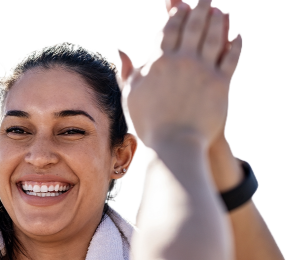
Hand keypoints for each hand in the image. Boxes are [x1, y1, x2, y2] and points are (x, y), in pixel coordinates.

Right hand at [118, 0, 241, 147]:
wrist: (174, 145)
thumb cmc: (150, 124)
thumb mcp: (132, 97)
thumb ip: (128, 72)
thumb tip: (122, 50)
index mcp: (160, 62)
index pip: (170, 30)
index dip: (177, 15)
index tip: (181, 6)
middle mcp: (183, 61)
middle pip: (194, 26)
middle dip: (200, 9)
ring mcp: (204, 71)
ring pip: (213, 37)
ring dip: (218, 20)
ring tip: (220, 11)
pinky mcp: (221, 84)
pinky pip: (232, 57)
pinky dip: (235, 44)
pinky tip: (237, 36)